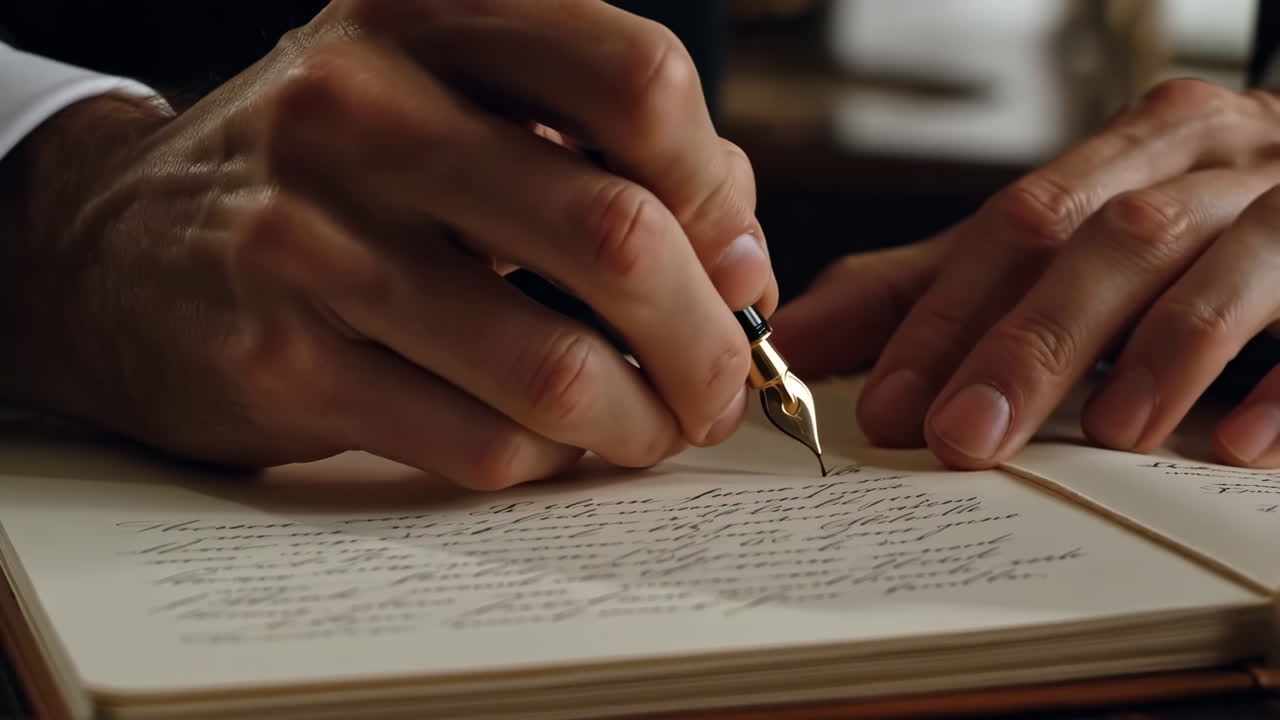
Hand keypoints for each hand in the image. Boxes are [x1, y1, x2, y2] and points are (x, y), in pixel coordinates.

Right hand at [0, 0, 774, 487]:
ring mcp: (308, 237)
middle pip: (616, 234)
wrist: (119, 244)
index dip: (716, 190)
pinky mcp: (280, 360)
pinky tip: (546, 440)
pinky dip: (546, 458)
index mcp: (427, 14)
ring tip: (652, 428)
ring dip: (639, 423)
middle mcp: (359, 105)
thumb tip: (741, 260)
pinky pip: (480, 441)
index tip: (726, 262)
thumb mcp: (453, 103)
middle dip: (704, 341)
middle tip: (717, 388)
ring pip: (556, 367)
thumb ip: (609, 155)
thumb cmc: (332, 171)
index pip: (638, 81)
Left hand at [772, 79, 1279, 468]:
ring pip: (1220, 259)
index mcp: (1128, 151)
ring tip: (1110, 436)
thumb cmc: (1186, 223)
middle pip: (1106, 239)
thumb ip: (936, 285)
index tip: (883, 403)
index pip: (1016, 223)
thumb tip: (800, 338)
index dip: (944, 313)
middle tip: (961, 435)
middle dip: (1029, 341)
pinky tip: (1240, 441)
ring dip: (1161, 350)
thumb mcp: (1059, 241)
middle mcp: (1208, 163)